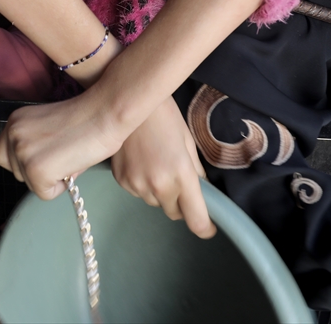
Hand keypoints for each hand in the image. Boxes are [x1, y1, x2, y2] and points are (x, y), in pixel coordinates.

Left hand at [0, 90, 124, 200]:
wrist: (104, 113)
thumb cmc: (87, 119)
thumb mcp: (47, 127)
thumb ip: (34, 144)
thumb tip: (36, 170)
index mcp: (15, 121)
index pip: (4, 155)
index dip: (25, 162)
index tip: (44, 158)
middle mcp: (13, 134)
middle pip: (16, 172)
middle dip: (38, 172)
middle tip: (62, 158)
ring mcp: (23, 152)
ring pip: (30, 184)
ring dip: (50, 179)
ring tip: (69, 158)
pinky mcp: (36, 170)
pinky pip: (45, 194)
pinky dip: (61, 187)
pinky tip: (73, 166)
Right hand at [111, 97, 214, 237]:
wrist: (127, 103)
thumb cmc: (164, 116)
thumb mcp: (187, 141)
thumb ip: (195, 171)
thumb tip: (201, 189)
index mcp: (181, 175)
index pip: (196, 220)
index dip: (205, 227)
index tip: (208, 226)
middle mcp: (158, 186)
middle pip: (174, 213)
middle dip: (181, 203)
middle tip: (180, 182)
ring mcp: (137, 185)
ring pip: (155, 203)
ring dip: (161, 193)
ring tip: (157, 165)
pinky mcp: (121, 181)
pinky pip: (138, 193)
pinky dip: (143, 184)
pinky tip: (142, 162)